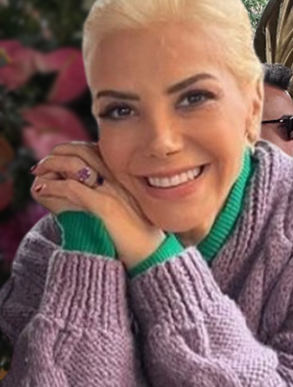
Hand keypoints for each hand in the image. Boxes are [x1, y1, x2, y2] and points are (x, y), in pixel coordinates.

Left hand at [31, 141, 164, 267]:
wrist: (149, 250)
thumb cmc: (136, 232)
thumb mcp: (124, 204)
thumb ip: (107, 190)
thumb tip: (80, 187)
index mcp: (121, 175)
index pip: (90, 148)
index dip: (68, 150)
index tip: (55, 159)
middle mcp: (117, 177)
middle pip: (80, 150)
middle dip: (55, 154)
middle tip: (40, 165)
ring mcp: (111, 190)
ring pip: (73, 164)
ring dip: (49, 166)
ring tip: (38, 174)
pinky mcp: (104, 206)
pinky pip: (72, 188)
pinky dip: (52, 186)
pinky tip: (42, 190)